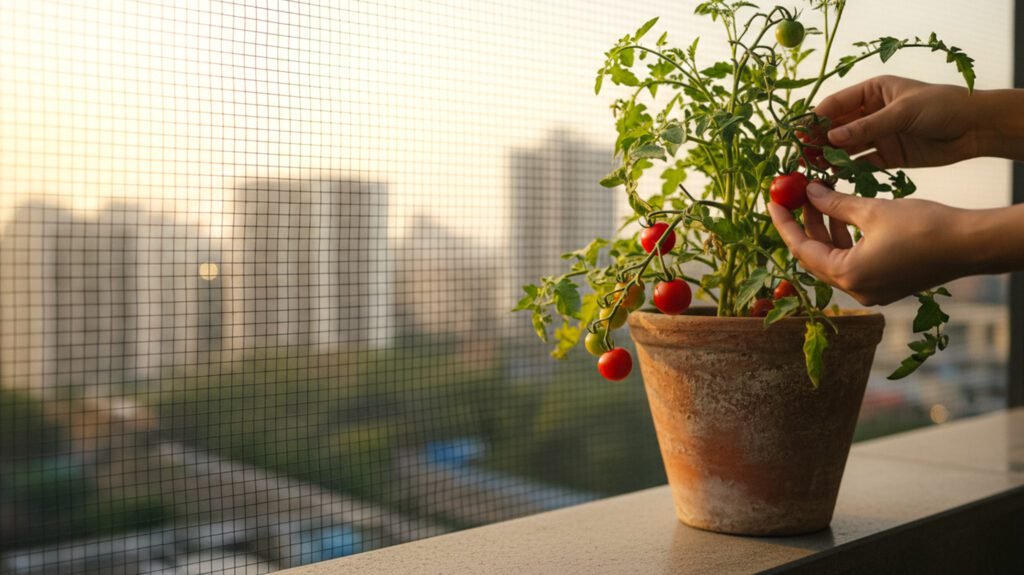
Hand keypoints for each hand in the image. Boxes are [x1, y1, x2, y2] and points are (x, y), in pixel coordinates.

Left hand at [767, 183, 975, 305]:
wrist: (970, 245)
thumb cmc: (924, 227)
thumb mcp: (872, 210)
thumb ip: (834, 203)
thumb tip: (809, 192)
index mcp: (847, 275)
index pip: (800, 248)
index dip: (784, 223)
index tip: (773, 202)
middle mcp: (855, 290)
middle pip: (815, 256)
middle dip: (804, 225)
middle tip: (794, 198)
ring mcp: (871, 291)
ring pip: (834, 259)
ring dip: (825, 230)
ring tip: (818, 199)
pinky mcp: (885, 285)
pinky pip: (852, 263)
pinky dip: (844, 241)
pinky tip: (842, 216)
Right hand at [815, 75, 979, 168]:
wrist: (975, 128)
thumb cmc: (942, 106)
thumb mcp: (902, 111)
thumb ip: (867, 126)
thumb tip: (831, 138)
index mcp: (872, 92)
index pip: (835, 105)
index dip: (815, 120)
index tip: (799, 135)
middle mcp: (870, 113)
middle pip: (835, 128)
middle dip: (818, 141)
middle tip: (801, 157)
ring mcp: (877, 135)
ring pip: (845, 147)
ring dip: (829, 158)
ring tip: (813, 169)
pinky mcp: (886, 156)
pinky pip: (860, 163)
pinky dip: (847, 170)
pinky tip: (833, 178)